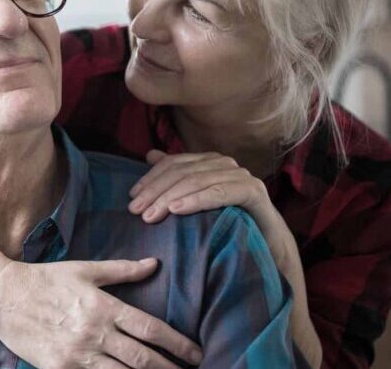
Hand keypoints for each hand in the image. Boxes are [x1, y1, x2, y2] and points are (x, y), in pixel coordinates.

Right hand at [0, 258, 202, 368]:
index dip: (178, 344)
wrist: (3, 296)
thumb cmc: (45, 279)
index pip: (150, 329)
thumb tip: (154, 264)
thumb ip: (121, 270)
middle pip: (143, 358)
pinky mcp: (61, 368)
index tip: (195, 353)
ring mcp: (78, 354)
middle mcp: (94, 332)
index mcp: (104, 306)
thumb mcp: (84, 269)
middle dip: (170, 368)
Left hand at [127, 150, 294, 268]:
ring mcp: (240, 175)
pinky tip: (176, 211)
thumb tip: (150, 155)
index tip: (132, 197)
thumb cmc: (228, 222)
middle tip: (136, 210)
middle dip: (155, 191)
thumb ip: (176, 177)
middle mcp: (224, 164)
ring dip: (170, 198)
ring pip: (197, 181)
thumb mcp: (196, 200)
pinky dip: (196, 200)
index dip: (150, 178)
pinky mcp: (253, 191)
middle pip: (182, 172)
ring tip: (151, 215)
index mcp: (208, 162)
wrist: (268, 245)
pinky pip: (219, 193)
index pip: (173, 163)